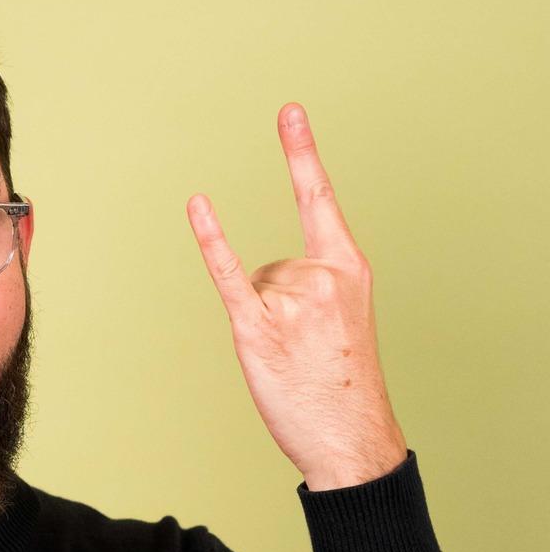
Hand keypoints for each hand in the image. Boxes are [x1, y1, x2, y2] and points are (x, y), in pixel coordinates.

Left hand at [186, 104, 406, 491]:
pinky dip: (211, 242)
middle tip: (306, 348)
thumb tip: (267, 277)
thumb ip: (313, 283)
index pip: (318, 198)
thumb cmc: (345, 383)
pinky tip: (199, 206)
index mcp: (348, 267)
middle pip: (272, 264)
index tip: (288, 112)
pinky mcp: (256, 328)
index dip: (301, 152)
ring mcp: (290, 301)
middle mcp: (321, 275)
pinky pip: (228, 276)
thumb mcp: (346, 318)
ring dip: (262, 322)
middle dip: (278, 306)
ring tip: (292, 356)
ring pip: (252, 288)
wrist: (351, 439)